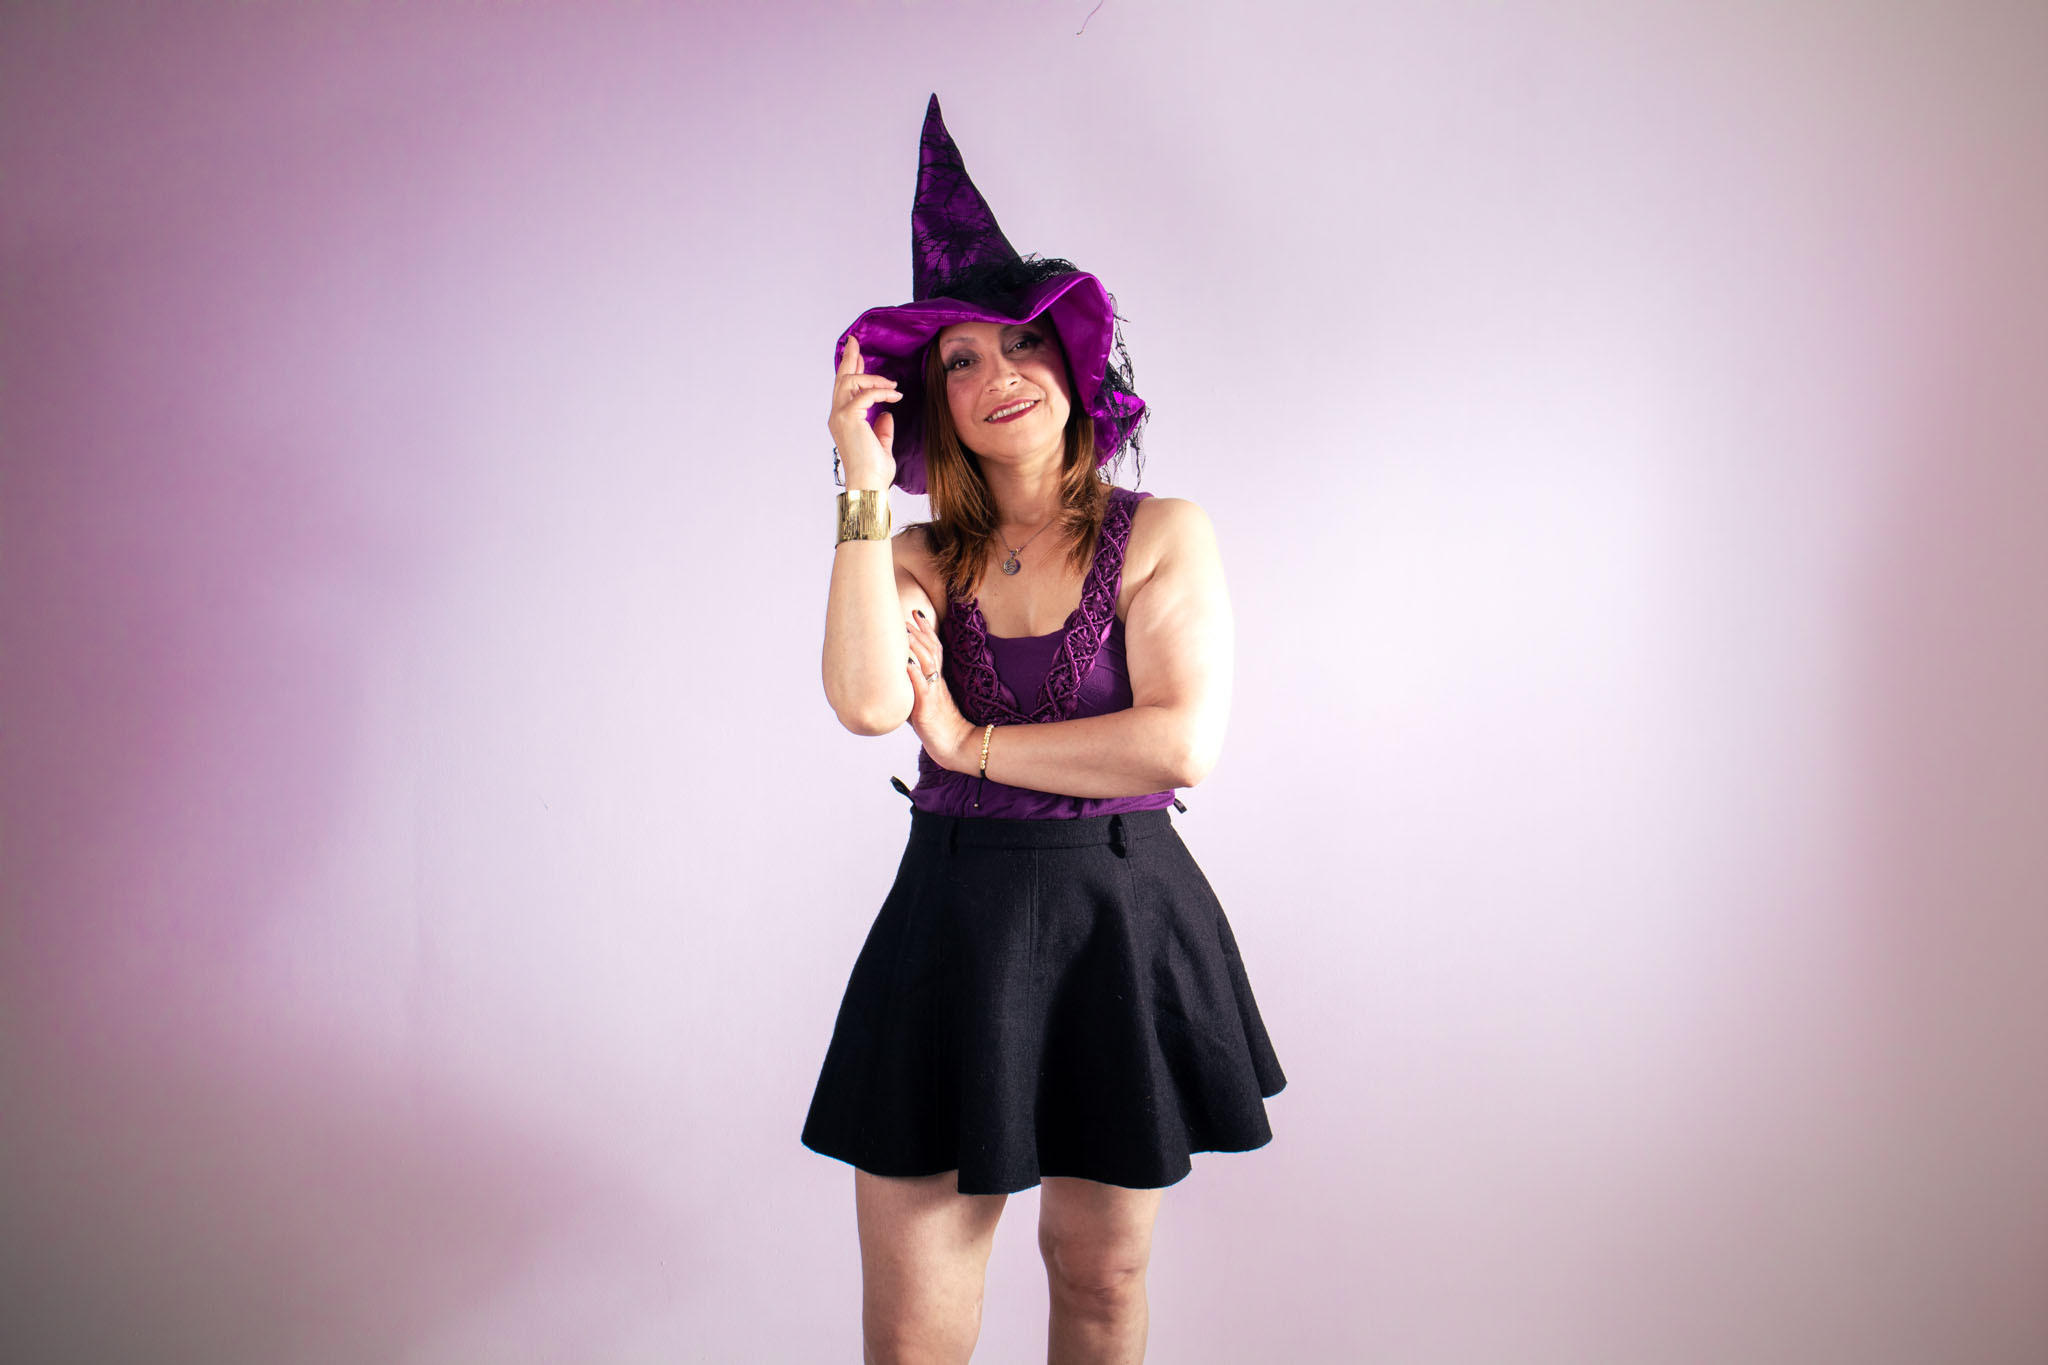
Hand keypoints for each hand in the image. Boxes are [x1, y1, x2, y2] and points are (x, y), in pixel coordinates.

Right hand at [828, 334, 901, 488]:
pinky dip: (882, 391)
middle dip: (850, 359)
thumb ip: (882, 428)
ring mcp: (840, 416)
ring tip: (893, 385)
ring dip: (874, 378)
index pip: (845, 390)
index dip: (852, 371)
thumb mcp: (881, 445)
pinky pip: (866, 394)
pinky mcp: (849, 417)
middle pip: (841, 379)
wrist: (870, 484)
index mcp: (843, 421)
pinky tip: (896, 394)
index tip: (858, 357)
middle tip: (856, 343)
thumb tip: (886, 413)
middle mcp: (837, 416)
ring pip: (850, 381)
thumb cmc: (874, 471)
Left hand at [904, 610, 976, 772]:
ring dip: (916, 646)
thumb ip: (910, 689)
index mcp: (937, 680)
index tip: (916, 613)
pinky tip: (905, 663)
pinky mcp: (928, 708)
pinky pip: (922, 688)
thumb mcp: (922, 702)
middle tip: (908, 614)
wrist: (955, 746)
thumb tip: (891, 681)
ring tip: (904, 631)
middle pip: (932, 650)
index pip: (934, 649)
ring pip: (928, 664)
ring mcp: (933, 694)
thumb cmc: (936, 727)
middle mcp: (937, 683)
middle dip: (920, 631)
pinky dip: (914, 674)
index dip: (926, 630)